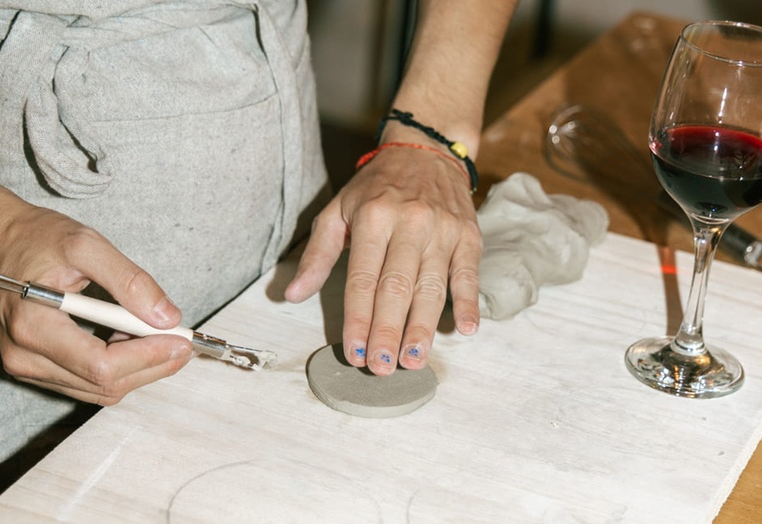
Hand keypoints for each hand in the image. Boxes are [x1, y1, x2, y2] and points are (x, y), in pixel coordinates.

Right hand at [0, 185, 190, 404]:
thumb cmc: (37, 237)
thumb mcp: (87, 245)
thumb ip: (130, 281)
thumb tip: (167, 317)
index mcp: (32, 326)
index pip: (101, 365)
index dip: (148, 357)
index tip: (182, 341)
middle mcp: (24, 356)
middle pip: (104, 384)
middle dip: (151, 365)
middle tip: (183, 341)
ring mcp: (27, 366)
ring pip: (99, 389)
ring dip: (137, 367)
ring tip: (154, 331)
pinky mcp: (36, 367)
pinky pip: (87, 381)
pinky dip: (118, 366)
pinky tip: (129, 337)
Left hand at [285, 143, 481, 374]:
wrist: (425, 150)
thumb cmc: (376, 188)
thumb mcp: (338, 210)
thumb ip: (317, 254)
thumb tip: (292, 295)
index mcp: (372, 218)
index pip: (362, 279)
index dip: (357, 319)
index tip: (354, 352)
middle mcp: (409, 223)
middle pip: (396, 288)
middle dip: (388, 331)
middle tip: (382, 366)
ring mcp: (442, 230)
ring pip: (431, 286)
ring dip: (422, 327)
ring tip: (413, 359)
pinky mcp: (468, 235)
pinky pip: (469, 273)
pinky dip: (469, 302)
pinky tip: (466, 329)